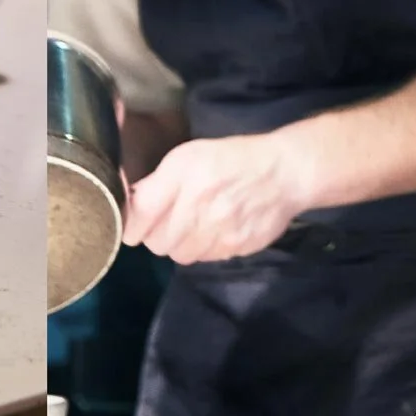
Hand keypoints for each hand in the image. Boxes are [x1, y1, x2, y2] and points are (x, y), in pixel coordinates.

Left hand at [124, 133, 314, 263]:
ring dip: (180, 244)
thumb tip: (131, 203)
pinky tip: (214, 230)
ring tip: (193, 225)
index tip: (136, 220)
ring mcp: (218, 232)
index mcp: (182, 177)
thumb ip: (157, 182)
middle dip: (157, 234)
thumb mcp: (188, 156)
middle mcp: (198, 207)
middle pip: (156, 243)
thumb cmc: (231, 159)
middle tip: (169, 220)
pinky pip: (205, 259)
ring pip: (179, 255)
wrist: (284, 173)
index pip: (138, 217)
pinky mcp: (235, 248)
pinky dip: (204, 249)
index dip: (131, 222)